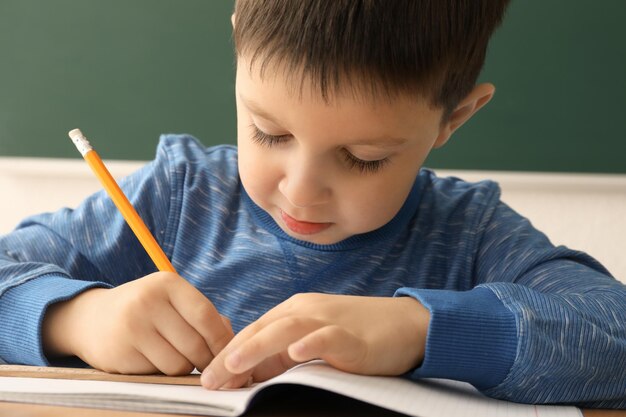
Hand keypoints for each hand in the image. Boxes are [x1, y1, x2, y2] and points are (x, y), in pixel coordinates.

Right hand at [42, 272, 233, 374]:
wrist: (91, 319)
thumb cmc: (146, 310)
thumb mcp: (171, 301)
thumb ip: (203, 317)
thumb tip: (233, 343)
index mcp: (167, 284)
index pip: (206, 316)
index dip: (222, 340)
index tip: (229, 354)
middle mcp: (148, 301)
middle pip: (195, 344)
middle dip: (207, 360)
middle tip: (208, 365)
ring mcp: (132, 327)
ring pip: (178, 364)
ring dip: (185, 369)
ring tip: (178, 359)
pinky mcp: (120, 353)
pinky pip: (158, 374)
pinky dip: (164, 374)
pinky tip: (155, 361)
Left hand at [201, 293, 429, 389]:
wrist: (407, 325)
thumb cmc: (359, 335)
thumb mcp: (314, 343)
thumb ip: (284, 355)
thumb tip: (250, 375)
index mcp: (295, 312)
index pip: (254, 332)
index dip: (229, 354)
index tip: (207, 379)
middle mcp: (307, 311)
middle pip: (263, 329)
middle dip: (232, 355)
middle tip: (208, 380)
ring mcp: (329, 321)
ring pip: (287, 329)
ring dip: (257, 346)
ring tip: (234, 366)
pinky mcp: (352, 336)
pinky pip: (328, 336)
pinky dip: (311, 343)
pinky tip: (296, 353)